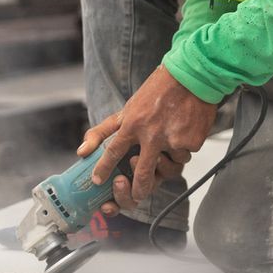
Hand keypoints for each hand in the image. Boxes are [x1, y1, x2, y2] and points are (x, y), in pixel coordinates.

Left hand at [77, 67, 217, 213]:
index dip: (104, 168)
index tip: (98, 180)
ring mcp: (172, 139)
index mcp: (133, 124)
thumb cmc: (157, 92)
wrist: (191, 75)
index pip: (113, 151)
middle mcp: (151, 133)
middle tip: (137, 196)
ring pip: (169, 166)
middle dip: (138, 190)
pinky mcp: (191, 141)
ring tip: (169, 143)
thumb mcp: (127, 109)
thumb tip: (81, 151)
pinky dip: (183, 149)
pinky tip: (183, 131)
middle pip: (142, 172)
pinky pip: (185, 155)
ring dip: (169, 162)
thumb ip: (102, 132)